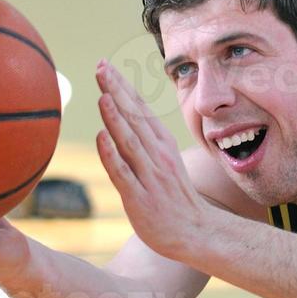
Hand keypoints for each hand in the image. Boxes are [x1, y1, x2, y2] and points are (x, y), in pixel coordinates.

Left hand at [95, 59, 217, 261]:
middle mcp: (157, 155)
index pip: (139, 109)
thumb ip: (142, 142)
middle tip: (101, 67)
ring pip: (130, 141)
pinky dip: (112, 154)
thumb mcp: (162, 162)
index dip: (122, 86)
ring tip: (103, 95)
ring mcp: (150, 176)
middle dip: (116, 91)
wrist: (195, 233)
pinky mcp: (139, 197)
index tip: (105, 65)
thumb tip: (120, 120)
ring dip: (116, 118)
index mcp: (162, 144)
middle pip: (133, 118)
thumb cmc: (173, 197)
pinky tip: (101, 138)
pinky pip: (124, 173)